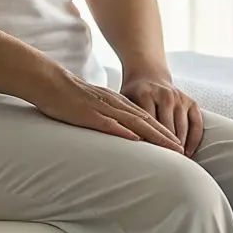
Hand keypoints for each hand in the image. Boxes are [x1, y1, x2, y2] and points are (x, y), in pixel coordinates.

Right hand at [29, 71, 184, 152]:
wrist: (49, 82)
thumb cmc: (69, 97)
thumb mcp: (94, 106)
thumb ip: (108, 117)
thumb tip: (120, 133)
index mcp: (117, 103)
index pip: (145, 118)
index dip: (162, 132)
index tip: (177, 144)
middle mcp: (115, 104)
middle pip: (146, 121)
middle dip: (165, 136)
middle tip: (182, 150)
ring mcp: (102, 108)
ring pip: (134, 122)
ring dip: (153, 136)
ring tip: (168, 148)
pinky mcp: (88, 114)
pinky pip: (108, 123)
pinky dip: (123, 131)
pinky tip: (135, 139)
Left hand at [120, 75, 203, 156]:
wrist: (148, 74)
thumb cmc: (133, 94)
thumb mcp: (123, 102)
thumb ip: (122, 120)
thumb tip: (118, 146)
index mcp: (144, 94)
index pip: (147, 125)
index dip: (149, 145)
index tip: (148, 162)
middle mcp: (164, 94)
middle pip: (167, 128)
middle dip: (166, 149)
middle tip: (164, 168)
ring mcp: (179, 98)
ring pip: (182, 128)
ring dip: (180, 147)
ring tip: (176, 164)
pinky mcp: (191, 101)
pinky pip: (197, 124)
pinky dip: (194, 140)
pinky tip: (189, 153)